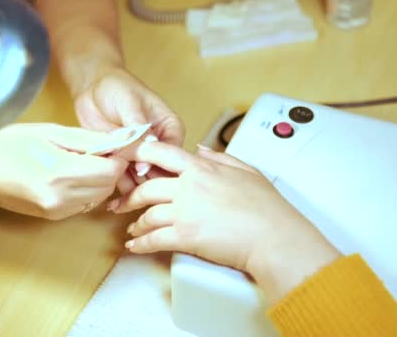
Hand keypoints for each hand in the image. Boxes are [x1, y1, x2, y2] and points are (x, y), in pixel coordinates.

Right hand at [0, 123, 127, 219]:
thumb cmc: (5, 143)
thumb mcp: (48, 132)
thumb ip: (86, 140)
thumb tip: (116, 143)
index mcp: (60, 173)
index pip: (110, 172)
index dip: (117, 158)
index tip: (113, 147)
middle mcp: (61, 198)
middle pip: (108, 187)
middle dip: (110, 169)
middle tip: (98, 152)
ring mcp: (56, 211)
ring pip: (99, 197)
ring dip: (100, 181)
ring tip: (82, 163)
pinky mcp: (52, 218)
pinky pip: (84, 204)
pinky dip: (87, 190)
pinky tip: (71, 176)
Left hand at [73, 66, 184, 193]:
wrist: (91, 86)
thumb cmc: (117, 87)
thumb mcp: (130, 104)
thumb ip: (138, 132)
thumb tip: (146, 163)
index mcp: (171, 129)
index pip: (173, 156)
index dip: (161, 168)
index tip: (141, 172)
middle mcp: (160, 146)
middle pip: (160, 172)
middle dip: (145, 181)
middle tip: (126, 184)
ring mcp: (141, 156)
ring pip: (143, 181)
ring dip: (132, 187)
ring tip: (118, 191)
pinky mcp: (124, 162)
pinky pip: (125, 180)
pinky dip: (118, 185)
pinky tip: (111, 191)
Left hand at [114, 142, 340, 303]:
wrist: (273, 236)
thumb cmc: (266, 207)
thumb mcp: (246, 170)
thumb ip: (220, 157)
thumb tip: (200, 149)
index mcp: (202, 169)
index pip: (162, 154)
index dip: (141, 155)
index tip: (131, 162)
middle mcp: (188, 187)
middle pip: (146, 187)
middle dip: (130, 197)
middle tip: (123, 203)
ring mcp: (185, 212)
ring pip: (147, 215)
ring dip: (136, 224)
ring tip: (133, 230)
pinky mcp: (185, 236)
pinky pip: (153, 239)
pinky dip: (140, 245)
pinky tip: (135, 247)